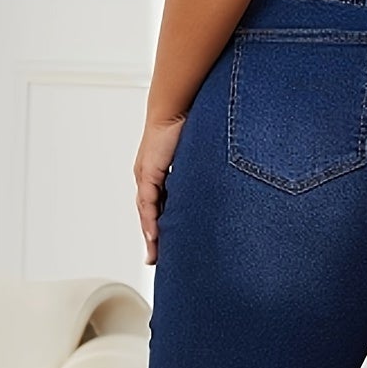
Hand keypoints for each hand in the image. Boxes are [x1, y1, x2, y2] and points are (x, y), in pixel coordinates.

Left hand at [135, 114, 186, 265]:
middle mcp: (150, 179)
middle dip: (155, 239)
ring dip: (151, 234)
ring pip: (147, 213)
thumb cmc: (190, 127)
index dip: (163, 228)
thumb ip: (201, 176)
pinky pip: (148, 202)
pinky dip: (151, 220)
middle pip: (150, 215)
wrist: (177, 106)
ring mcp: (147, 177)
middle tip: (158, 261)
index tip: (168, 247)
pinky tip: (155, 235)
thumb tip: (219, 187)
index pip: (161, 208)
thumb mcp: (197, 159)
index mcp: (161, 177)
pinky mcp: (148, 172)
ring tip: (155, 256)